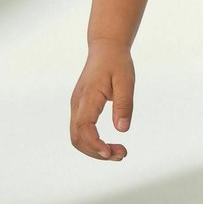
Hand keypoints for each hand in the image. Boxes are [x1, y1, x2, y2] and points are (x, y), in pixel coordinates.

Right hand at [69, 40, 134, 159]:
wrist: (105, 48)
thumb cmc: (117, 63)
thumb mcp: (126, 81)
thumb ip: (124, 105)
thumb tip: (123, 130)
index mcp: (88, 96)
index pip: (84, 127)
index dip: (95, 143)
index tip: (110, 153)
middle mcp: (77, 103)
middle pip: (77, 138)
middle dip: (97, 152)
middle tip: (122, 155)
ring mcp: (76, 106)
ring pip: (77, 137)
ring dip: (95, 150)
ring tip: (118, 152)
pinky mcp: (80, 108)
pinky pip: (80, 131)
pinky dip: (92, 143)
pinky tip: (109, 145)